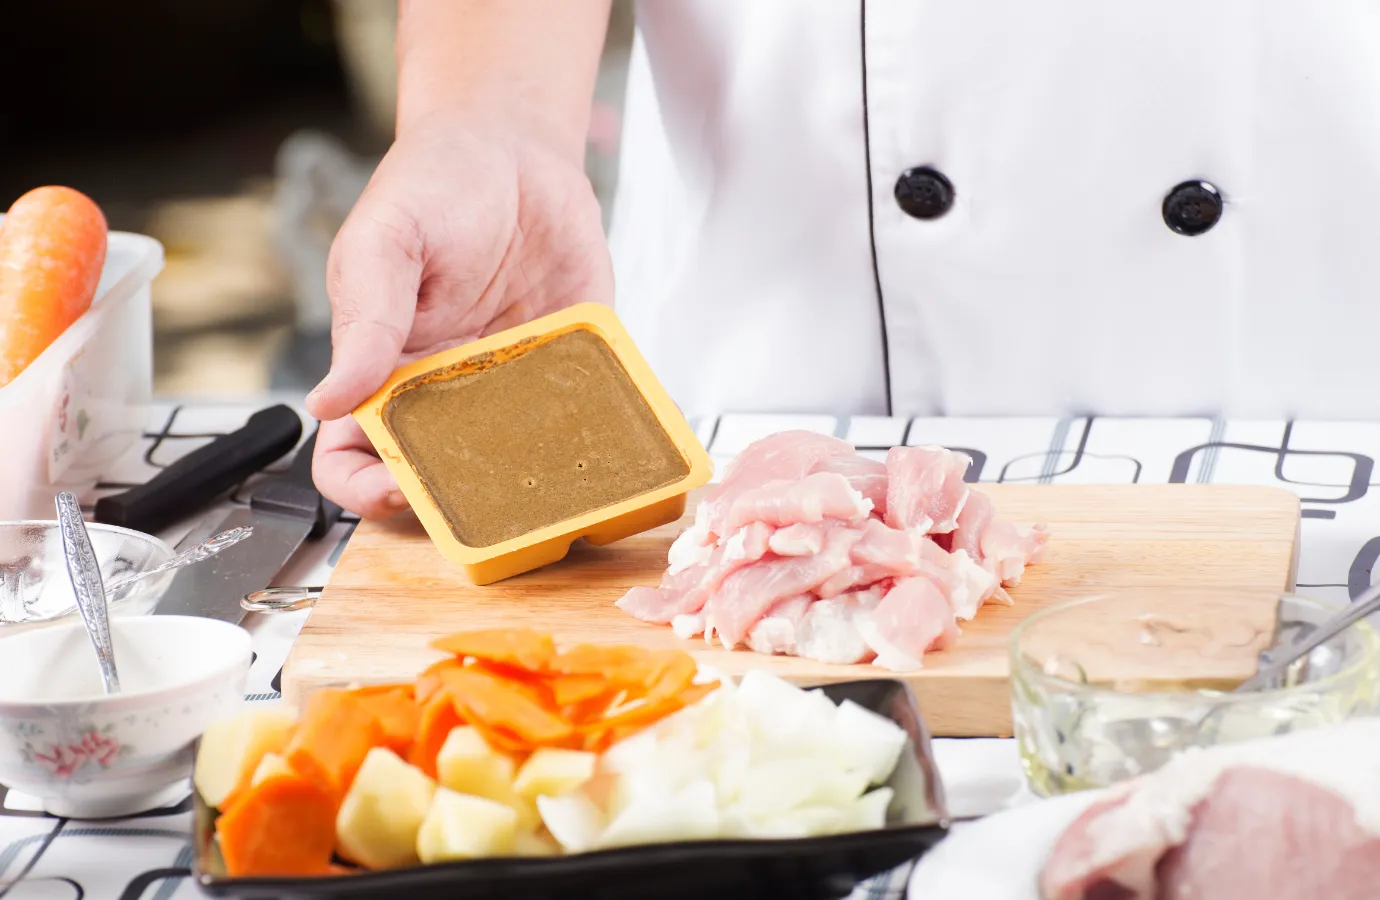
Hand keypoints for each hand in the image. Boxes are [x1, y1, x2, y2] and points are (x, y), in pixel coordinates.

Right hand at [304, 121, 611, 518]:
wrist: (515, 147)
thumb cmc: (433, 186)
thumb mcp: (384, 242)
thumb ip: (364, 318)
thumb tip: (328, 401)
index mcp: (385, 370)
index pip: (353, 457)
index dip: (364, 489)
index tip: (395, 491)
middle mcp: (445, 391)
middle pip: (439, 476)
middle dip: (456, 501)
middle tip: (484, 494)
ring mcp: (511, 384)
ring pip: (516, 462)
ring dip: (532, 481)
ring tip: (550, 477)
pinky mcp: (572, 364)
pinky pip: (584, 414)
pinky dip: (599, 434)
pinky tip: (611, 439)